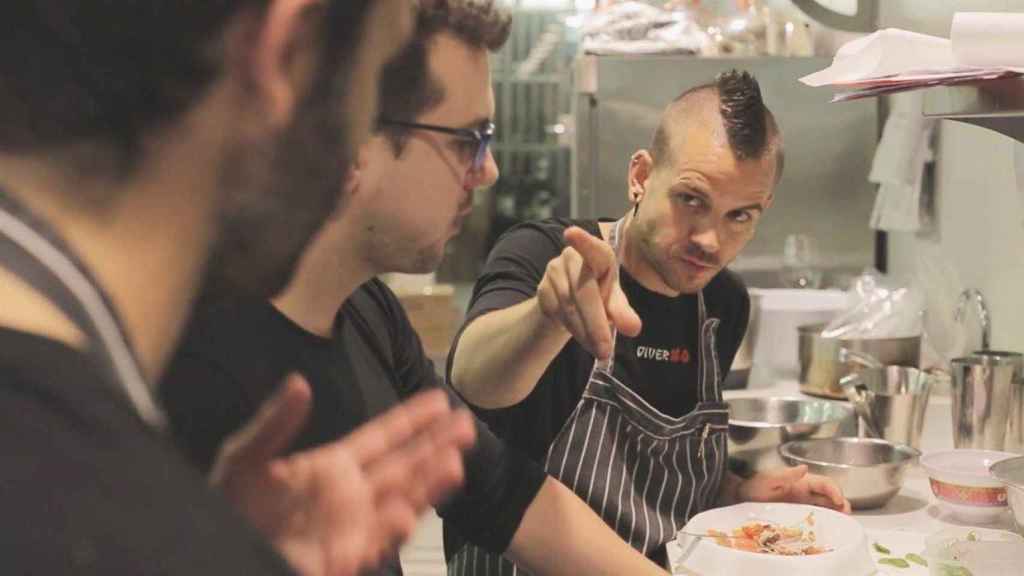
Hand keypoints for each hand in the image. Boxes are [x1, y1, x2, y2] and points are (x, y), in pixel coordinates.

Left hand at [211, 374, 476, 575]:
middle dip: (437, 448)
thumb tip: (299, 382)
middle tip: (467, 426)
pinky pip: (375, 542)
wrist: (212, 551)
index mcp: (332, 467)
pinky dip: (391, 528)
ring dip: (427, 486)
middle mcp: (350, 496)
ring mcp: (351, 528)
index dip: (412, 420)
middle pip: (405, 467)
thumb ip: (275, 423)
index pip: (383, 438)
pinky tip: (405, 510)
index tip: (440, 401)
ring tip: (453, 463)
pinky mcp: (342, 558)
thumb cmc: (226, 509)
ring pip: (401, 503)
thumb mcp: (244, 459)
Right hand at [536, 226, 641, 359]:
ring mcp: (554, 272)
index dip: (583, 241)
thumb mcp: (614, 303)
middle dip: (595, 324)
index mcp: (598, 254)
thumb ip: (623, 312)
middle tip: (605, 350)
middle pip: (583, 291)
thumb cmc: (599, 296)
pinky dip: (573, 331)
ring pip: (569, 307)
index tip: (571, 234)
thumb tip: (633, 328)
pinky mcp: (542, 290)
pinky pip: (557, 314)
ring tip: (599, 349)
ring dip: (585, 332)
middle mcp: (572, 258)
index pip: (592, 248)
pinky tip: (583, 338)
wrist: (569, 304)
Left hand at [736, 465, 851, 513]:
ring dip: (836, 512)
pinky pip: (815, 515)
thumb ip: (786, 475)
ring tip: (843, 521)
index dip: (835, 490)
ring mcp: (802, 502)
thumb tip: (803, 468)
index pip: (824, 483)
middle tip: (847, 514)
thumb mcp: (768, 479)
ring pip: (825, 505)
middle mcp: (805, 490)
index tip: (840, 501)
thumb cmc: (753, 487)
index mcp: (801, 481)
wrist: (740, 498)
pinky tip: (829, 526)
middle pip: (829, 495)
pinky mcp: (798, 513)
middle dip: (841, 502)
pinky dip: (826, 519)